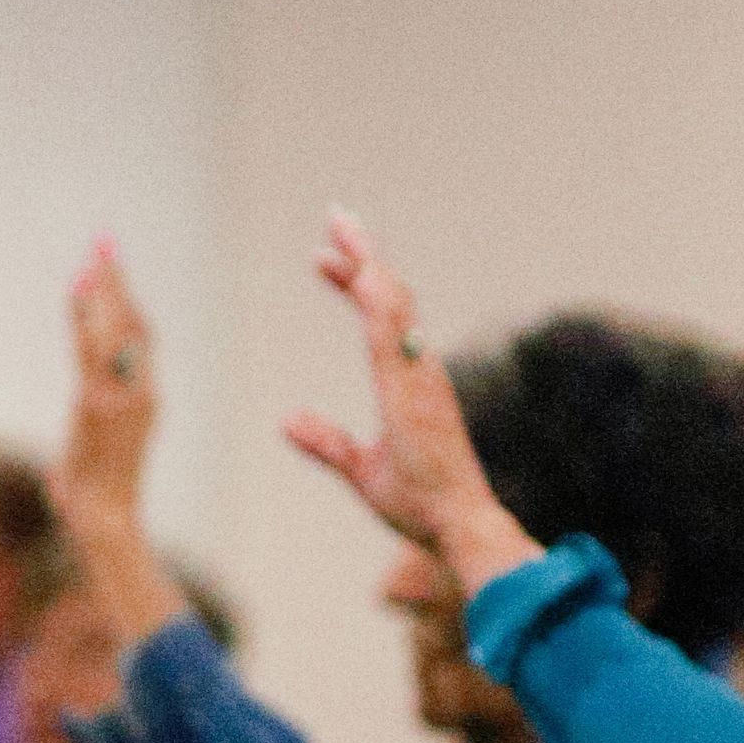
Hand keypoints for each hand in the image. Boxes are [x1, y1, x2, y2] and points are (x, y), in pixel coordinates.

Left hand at [54, 239, 156, 539]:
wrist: (104, 521)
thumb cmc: (97, 503)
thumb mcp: (91, 461)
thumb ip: (83, 446)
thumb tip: (59, 472)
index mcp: (147, 399)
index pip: (142, 338)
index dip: (128, 301)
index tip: (111, 269)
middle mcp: (141, 392)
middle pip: (134, 324)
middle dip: (118, 282)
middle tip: (102, 244)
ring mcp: (122, 398)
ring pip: (115, 332)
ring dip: (102, 293)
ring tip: (90, 260)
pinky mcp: (97, 404)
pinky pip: (91, 352)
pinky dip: (84, 319)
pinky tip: (77, 292)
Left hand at [284, 214, 536, 587]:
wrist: (456, 525)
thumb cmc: (420, 503)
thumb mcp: (361, 471)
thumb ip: (327, 443)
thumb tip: (287, 420)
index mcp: (409, 383)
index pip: (379, 318)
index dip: (353, 284)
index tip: (325, 260)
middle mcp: (419, 370)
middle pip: (388, 297)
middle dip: (361, 255)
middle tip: (335, 217)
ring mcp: (421, 377)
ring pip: (393, 305)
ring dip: (367, 264)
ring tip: (341, 228)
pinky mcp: (417, 391)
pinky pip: (396, 338)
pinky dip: (378, 301)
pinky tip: (359, 274)